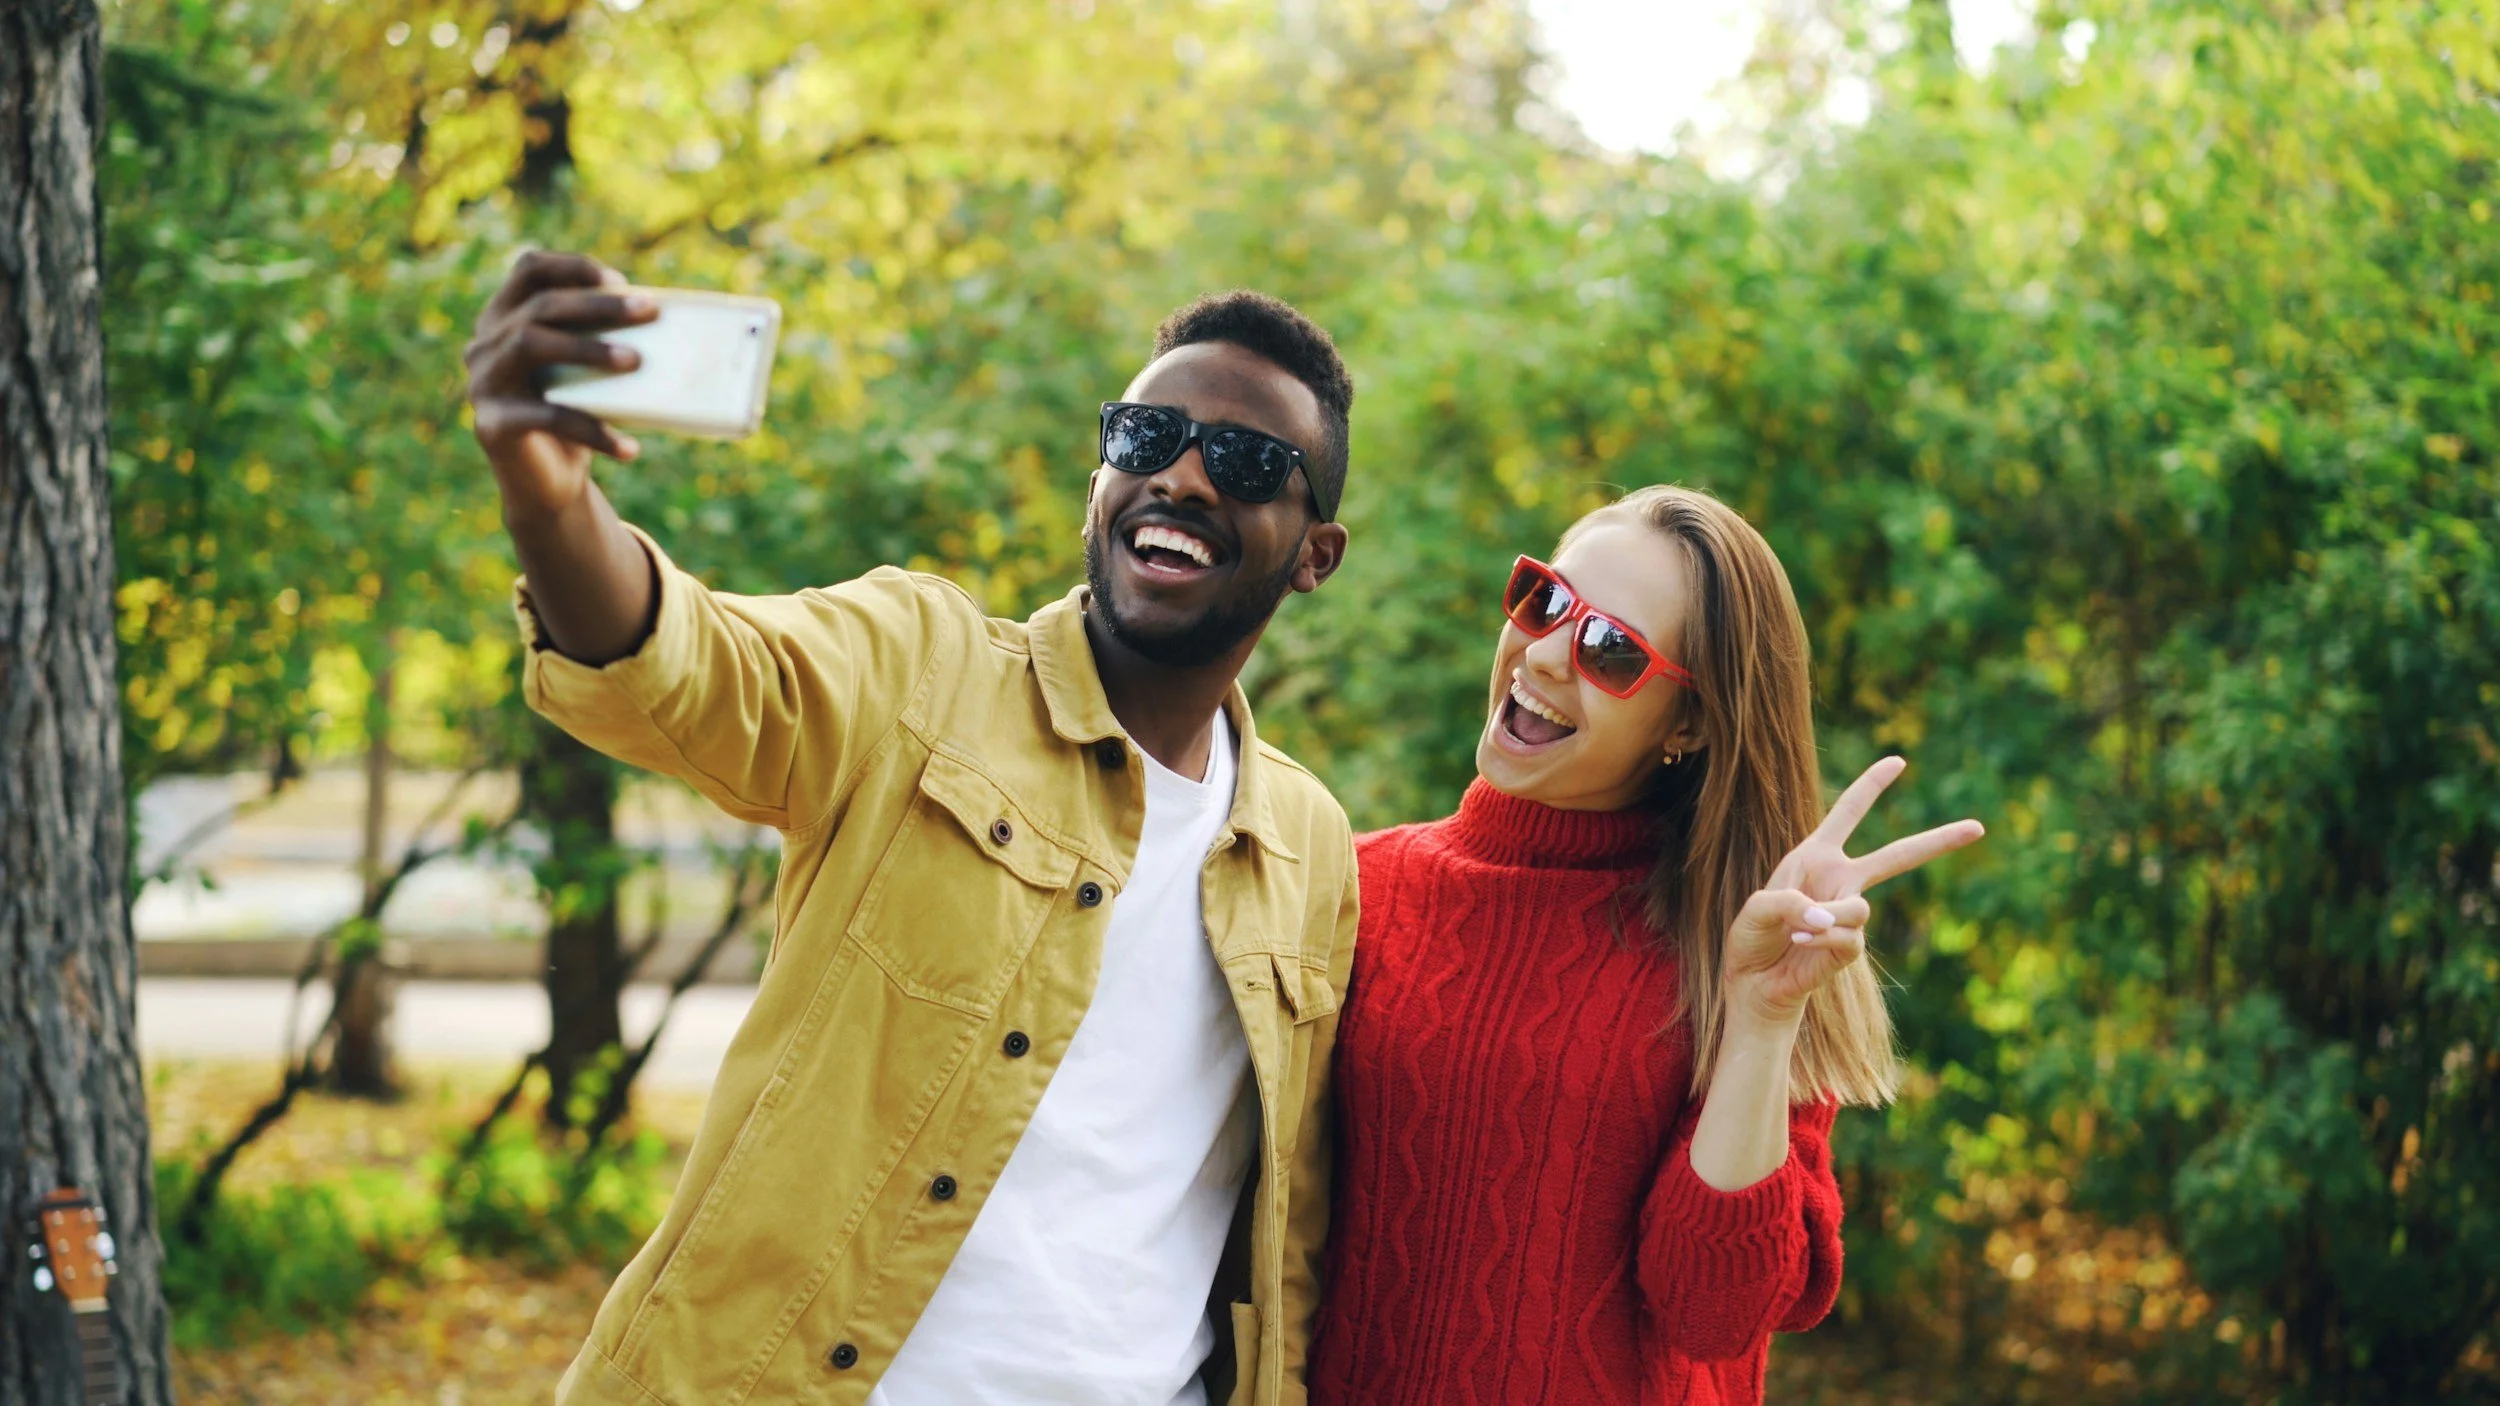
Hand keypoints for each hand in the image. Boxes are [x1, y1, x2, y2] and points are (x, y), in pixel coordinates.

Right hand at [463, 250, 658, 520]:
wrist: (548, 486)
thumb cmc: (577, 416)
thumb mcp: (587, 372)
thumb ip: (601, 339)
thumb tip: (660, 314)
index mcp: (504, 320)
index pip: (528, 269)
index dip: (572, 266)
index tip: (620, 280)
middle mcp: (484, 345)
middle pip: (538, 306)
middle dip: (597, 304)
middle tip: (649, 312)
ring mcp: (482, 384)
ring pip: (529, 344)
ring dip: (588, 348)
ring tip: (635, 362)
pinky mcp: (491, 425)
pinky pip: (547, 416)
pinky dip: (593, 430)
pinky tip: (629, 448)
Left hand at [1722, 756, 1984, 1027]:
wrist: (1753, 982)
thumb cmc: (1752, 938)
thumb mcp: (1758, 907)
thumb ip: (1789, 902)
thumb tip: (1826, 918)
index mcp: (1816, 857)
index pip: (1848, 813)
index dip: (1871, 785)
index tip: (1899, 761)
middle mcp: (1840, 880)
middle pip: (1898, 856)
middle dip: (1938, 840)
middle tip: (1978, 827)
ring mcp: (1849, 915)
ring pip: (1859, 908)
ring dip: (1827, 918)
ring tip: (1795, 931)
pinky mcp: (1850, 948)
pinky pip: (1848, 937)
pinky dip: (1821, 939)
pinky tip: (1799, 944)